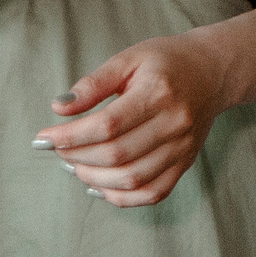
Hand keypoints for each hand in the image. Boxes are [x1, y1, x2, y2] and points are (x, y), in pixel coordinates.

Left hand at [34, 34, 235, 207]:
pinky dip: (121, 197)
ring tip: (72, 166)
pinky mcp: (185, 163)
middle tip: (56, 150)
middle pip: (117, 155)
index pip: (108, 125)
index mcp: (158, 93)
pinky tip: (97, 187)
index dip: (71, 136)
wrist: (212, 72)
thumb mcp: (128, 59)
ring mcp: (182, 148)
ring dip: (94, 179)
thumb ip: (93, 84)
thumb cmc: (165, 61)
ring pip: (132, 179)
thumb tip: (59, 107)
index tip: (43, 138)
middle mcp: (174, 124)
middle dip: (77, 157)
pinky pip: (152, 193)